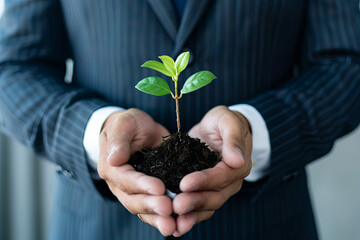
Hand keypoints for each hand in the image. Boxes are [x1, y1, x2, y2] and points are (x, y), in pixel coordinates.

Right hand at [97, 108, 175, 235]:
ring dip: (157, 219)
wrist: (137, 129)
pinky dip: (164, 218)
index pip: (126, 180)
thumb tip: (114, 159)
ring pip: (143, 210)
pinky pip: (154, 210)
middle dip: (151, 206)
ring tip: (173, 226)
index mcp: (111, 167)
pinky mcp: (148, 193)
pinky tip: (178, 225)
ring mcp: (134, 191)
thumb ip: (118, 140)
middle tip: (168, 209)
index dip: (142, 185)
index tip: (160, 188)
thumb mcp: (124, 123)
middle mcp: (120, 184)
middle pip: (133, 200)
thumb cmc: (128, 124)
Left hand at [172, 106, 251, 236]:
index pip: (222, 176)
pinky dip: (189, 218)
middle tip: (176, 205)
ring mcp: (219, 189)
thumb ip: (233, 137)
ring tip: (175, 223)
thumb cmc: (223, 122)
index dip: (205, 181)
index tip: (185, 183)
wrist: (217, 129)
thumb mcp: (227, 120)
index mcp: (238, 165)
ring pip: (207, 206)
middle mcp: (230, 181)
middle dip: (195, 202)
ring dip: (191, 215)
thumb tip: (236, 159)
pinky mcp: (205, 191)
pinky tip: (175, 226)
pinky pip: (200, 208)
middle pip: (215, 196)